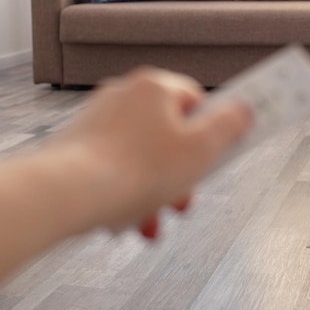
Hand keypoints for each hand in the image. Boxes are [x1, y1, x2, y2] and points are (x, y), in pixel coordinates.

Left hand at [48, 67, 251, 233]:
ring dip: (154, 191)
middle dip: (181, 173)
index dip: (212, 130)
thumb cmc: (134, 172)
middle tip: (183, 198)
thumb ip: (229, 125)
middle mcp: (124, 96)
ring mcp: (98, 120)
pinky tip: (127, 220)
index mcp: (156, 88)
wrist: (65, 193)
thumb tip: (244, 109)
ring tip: (153, 222)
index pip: (197, 100)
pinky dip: (126, 192)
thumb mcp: (201, 150)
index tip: (217, 151)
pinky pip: (115, 167)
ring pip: (142, 157)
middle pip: (169, 133)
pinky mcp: (78, 145)